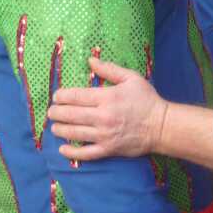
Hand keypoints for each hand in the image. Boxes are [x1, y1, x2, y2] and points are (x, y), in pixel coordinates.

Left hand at [47, 57, 168, 161]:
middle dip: (57, 113)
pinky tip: (63, 149)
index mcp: (107, 97)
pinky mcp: (108, 149)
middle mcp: (102, 116)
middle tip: (51, 111)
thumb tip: (90, 60)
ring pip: (74, 133)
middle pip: (71, 115)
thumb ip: (109, 69)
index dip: (62, 96)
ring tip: (54, 127)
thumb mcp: (131, 78)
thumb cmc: (146, 99)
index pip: (76, 96)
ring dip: (60, 129)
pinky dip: (72, 152)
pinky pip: (85, 153)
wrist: (161, 126)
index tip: (56, 96)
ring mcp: (104, 134)